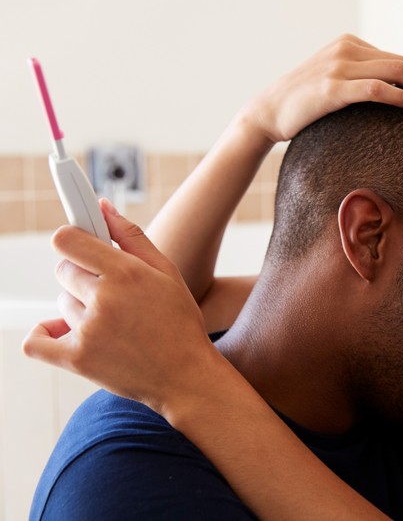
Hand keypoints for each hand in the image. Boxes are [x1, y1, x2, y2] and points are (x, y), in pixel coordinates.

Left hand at [22, 200, 218, 411]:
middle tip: (110, 292)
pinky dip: (45, 334)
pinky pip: (36, 340)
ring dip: (79, 309)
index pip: (67, 240)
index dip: (71, 239)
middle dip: (82, 276)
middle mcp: (104, 299)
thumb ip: (132, 236)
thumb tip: (101, 206)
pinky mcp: (76, 359)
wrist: (186, 376)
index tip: (80, 244)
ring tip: (111, 323)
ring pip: (61, 304)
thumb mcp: (167, 272)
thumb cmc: (178, 321)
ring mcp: (88, 330)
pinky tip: (65, 332)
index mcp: (126, 272)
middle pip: (63, 270)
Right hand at [237, 33, 402, 144]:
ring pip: (394, 71)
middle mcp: (346, 49)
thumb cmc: (303, 103)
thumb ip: (358, 78)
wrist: (268, 112)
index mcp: (349, 44)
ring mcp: (339, 67)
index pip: (396, 58)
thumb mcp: (333, 80)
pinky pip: (375, 88)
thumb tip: (394, 94)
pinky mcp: (333, 88)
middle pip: (401, 62)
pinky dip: (397, 95)